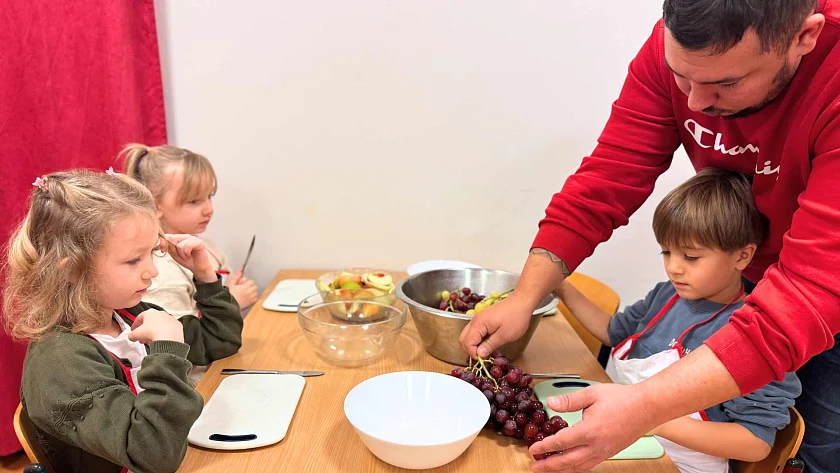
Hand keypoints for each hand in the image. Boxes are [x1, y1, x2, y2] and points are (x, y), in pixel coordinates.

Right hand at [128, 309, 184, 343]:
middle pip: (150, 322)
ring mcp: (170, 319)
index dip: (135, 325)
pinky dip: (164, 334)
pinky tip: (161, 340)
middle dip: (144, 331)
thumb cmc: (152, 333)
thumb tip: (131, 336)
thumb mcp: (136, 334)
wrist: (169, 338)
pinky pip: (169, 329)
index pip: (140, 317)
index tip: (133, 331)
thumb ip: (131, 335)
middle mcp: (161, 313)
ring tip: (150, 341)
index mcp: (150, 312)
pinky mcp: (178, 325)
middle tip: (141, 339)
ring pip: (160, 326)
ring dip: (154, 333)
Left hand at [162, 234, 215, 282]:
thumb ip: (167, 246)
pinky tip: (189, 255)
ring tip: (186, 256)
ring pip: (179, 244)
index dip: (163, 243)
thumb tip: (161, 241)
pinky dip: (186, 253)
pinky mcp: (199, 242)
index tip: (163, 251)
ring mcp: (192, 238)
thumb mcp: (173, 253)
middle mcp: (185, 236)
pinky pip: (187, 246)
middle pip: (172, 238)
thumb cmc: (186, 260)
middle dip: (173, 250)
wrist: (197, 267)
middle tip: (179, 255)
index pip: (167, 236)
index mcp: (179, 237)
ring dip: (181, 254)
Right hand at [228, 270, 257, 308]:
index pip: (251, 281)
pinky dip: (253, 298)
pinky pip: (255, 299)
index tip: (242, 284)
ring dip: (252, 292)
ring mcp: (251, 298)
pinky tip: (246, 298)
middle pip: (254, 286)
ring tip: (244, 294)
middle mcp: (249, 292)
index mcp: (245, 287)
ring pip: (256, 292)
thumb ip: (236, 277)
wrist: (227, 307)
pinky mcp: (251, 304)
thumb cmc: (227, 296)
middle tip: (243, 289)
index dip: (246, 282)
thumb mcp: (230, 284)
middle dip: (250, 286)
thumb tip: (240, 270)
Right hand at [459, 294, 533, 357]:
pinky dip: (478, 340)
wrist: (521, 302)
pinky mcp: (483, 319)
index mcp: (479, 323)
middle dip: (470, 350)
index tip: (484, 359)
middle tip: (483, 357)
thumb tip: (479, 354)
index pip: (467, 342)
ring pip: (468, 335)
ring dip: (474, 345)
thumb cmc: (516, 317)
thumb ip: (490, 345)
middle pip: (463, 338)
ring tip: (487, 352)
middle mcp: (475, 320)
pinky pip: (474, 331)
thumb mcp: (505, 335)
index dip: (473, 353)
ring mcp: (478, 319)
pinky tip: (488, 344)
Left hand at [528, 383, 656, 471]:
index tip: (533, 449)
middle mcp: (597, 445)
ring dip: (562, 469)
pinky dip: (576, 468)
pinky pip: (590, 465)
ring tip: (548, 469)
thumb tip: (550, 403)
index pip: (562, 442)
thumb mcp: (592, 394)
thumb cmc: (622, 399)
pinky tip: (569, 466)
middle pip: (568, 461)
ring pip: (579, 467)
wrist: (647, 407)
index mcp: (590, 430)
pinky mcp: (610, 453)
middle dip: (550, 466)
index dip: (545, 446)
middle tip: (535, 467)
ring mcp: (604, 452)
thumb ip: (569, 400)